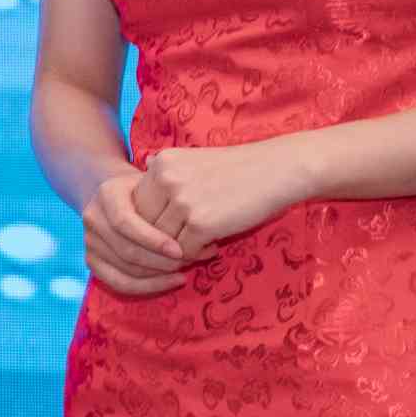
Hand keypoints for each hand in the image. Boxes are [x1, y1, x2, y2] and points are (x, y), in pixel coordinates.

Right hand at [83, 170, 193, 297]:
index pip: (124, 222)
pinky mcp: (92, 260)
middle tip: (190, 262)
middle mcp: (92, 218)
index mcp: (106, 194)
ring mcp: (89, 241)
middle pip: (125, 250)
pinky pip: (118, 283)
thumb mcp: (156, 185)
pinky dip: (147, 287)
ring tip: (184, 270)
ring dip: (158, 275)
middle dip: (161, 262)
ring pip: (125, 269)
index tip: (180, 250)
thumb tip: (199, 230)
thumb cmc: (147, 189)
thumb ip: (170, 202)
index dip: (152, 240)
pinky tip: (171, 281)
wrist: (119, 195)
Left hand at [133, 140, 316, 252]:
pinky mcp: (201, 222)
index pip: (137, 204)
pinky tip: (212, 248)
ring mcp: (182, 201)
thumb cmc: (238, 169)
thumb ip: (167, 176)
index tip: (169, 229)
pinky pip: (184, 250)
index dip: (150, 222)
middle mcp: (165, 179)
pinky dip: (196, 254)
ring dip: (178, 250)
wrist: (278, 169)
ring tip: (199, 247)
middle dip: (159, 240)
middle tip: (179, 246)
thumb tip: (144, 179)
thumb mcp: (193, 162)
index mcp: (160, 164)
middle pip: (144, 224)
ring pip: (162, 240)